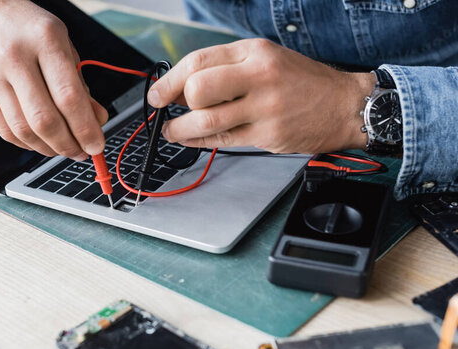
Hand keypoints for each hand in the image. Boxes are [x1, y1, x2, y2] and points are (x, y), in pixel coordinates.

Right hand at [0, 0, 107, 158]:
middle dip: (68, 145)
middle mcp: (15, 57)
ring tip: (64, 149)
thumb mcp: (63, 44)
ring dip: (49, 148)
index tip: (97, 145)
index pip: (69, 97)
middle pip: (44, 120)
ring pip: (24, 130)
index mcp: (45, 40)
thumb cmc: (29, 27)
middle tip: (82, 152)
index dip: (86, 128)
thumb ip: (80, 84)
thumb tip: (97, 121)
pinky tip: (42, 142)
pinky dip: (28, 143)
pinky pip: (5, 130)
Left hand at [147, 39, 374, 153]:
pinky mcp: (268, 134)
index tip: (156, 94)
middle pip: (198, 89)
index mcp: (254, 52)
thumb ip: (228, 67)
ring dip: (180, 130)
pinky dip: (199, 143)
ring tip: (173, 131)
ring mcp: (264, 108)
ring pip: (206, 121)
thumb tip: (185, 85)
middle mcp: (258, 76)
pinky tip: (191, 140)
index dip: (169, 80)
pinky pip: (223, 141)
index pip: (198, 61)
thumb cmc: (303, 82)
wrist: (345, 105)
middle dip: (176, 103)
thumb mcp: (266, 58)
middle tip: (170, 110)